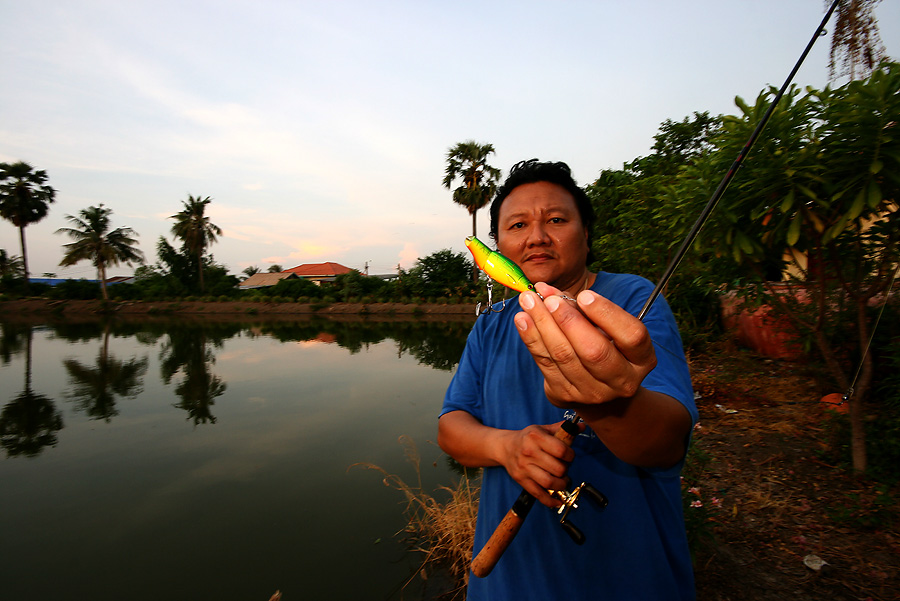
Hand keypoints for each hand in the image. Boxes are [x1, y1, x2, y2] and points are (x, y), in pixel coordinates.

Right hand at [497, 421, 577, 507]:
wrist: (505, 447)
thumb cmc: (528, 438)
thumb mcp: (543, 429)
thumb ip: (563, 429)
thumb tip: (582, 426)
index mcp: (536, 437)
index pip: (562, 450)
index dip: (571, 456)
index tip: (569, 456)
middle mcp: (529, 452)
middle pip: (558, 468)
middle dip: (566, 470)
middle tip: (564, 468)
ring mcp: (524, 467)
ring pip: (550, 483)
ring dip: (561, 485)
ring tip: (562, 481)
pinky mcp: (521, 480)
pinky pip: (538, 494)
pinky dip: (550, 501)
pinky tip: (557, 500)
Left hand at [514, 282, 656, 408]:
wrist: (600, 392)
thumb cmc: (606, 347)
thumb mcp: (609, 330)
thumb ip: (586, 310)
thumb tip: (550, 292)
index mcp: (642, 359)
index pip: (632, 335)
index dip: (608, 314)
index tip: (585, 294)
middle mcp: (622, 381)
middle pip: (594, 351)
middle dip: (568, 320)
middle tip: (549, 298)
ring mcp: (592, 392)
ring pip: (564, 356)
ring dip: (542, 324)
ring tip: (528, 300)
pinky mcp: (565, 395)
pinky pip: (545, 363)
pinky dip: (531, 338)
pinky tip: (522, 319)